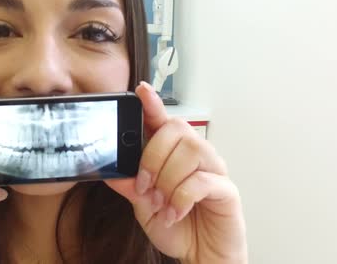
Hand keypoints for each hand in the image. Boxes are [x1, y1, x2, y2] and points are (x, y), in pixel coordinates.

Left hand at [105, 82, 247, 263]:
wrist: (200, 255)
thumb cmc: (177, 225)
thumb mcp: (143, 205)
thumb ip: (130, 185)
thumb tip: (110, 169)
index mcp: (174, 154)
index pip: (163, 121)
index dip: (152, 104)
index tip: (140, 90)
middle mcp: (196, 155)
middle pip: (176, 129)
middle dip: (152, 157)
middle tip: (145, 187)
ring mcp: (214, 170)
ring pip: (190, 151)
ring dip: (168, 179)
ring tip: (162, 204)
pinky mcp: (226, 190)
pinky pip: (202, 180)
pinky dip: (181, 197)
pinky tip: (175, 212)